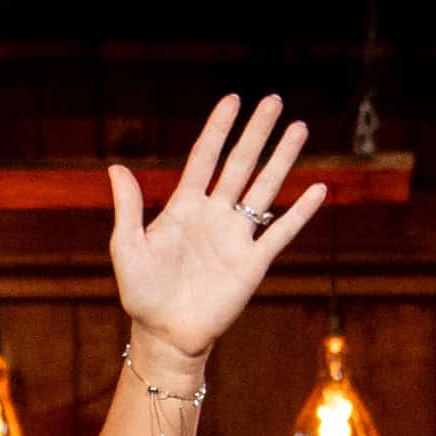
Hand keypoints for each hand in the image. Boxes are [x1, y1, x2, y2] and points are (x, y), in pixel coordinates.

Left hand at [106, 94, 327, 361]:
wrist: (165, 335)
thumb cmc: (141, 293)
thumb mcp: (127, 248)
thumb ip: (128, 208)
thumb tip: (117, 168)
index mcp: (184, 207)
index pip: (205, 157)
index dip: (218, 128)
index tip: (232, 100)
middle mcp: (214, 214)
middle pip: (240, 164)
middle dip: (256, 132)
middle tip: (273, 101)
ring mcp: (236, 236)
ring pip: (264, 188)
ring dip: (282, 159)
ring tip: (299, 128)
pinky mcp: (253, 263)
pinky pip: (281, 232)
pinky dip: (300, 212)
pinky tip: (318, 189)